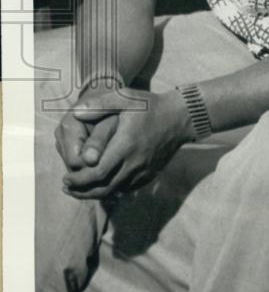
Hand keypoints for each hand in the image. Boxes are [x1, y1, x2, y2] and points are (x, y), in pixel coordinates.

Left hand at [62, 89, 191, 199]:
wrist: (180, 117)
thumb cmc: (150, 106)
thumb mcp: (125, 98)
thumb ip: (99, 104)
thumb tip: (75, 113)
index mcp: (125, 145)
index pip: (97, 173)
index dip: (78, 180)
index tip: (65, 178)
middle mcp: (134, 163)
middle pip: (103, 187)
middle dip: (81, 190)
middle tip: (67, 187)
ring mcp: (143, 171)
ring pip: (114, 191)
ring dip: (94, 193)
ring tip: (79, 190)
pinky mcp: (150, 174)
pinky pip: (127, 188)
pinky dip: (111, 191)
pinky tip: (101, 186)